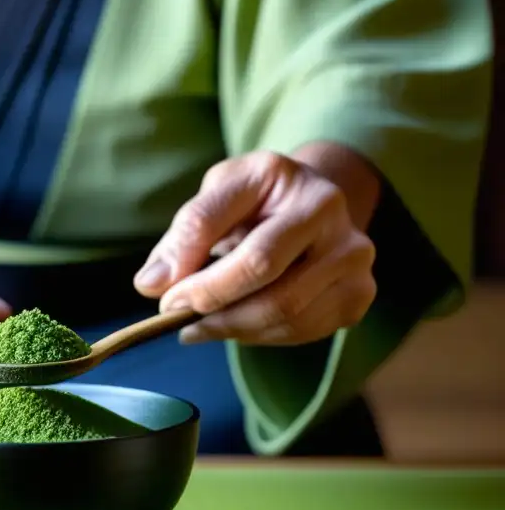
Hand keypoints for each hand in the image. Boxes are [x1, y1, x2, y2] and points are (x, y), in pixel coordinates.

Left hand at [134, 150, 377, 345]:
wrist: (313, 207)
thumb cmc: (255, 202)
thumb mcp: (214, 197)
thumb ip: (184, 234)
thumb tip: (151, 283)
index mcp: (282, 174)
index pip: (224, 228)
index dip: (192, 274)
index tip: (162, 298)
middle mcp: (329, 209)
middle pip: (263, 272)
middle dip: (211, 303)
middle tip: (176, 318)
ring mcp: (352, 254)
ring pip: (284, 311)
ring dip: (231, 327)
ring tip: (199, 325)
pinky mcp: (358, 294)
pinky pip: (301, 330)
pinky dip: (260, 335)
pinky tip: (237, 325)